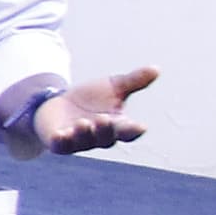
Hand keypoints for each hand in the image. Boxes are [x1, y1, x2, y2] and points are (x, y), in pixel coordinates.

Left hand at [30, 64, 154, 154]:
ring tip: (83, 123)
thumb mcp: (113, 87)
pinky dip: (62, 141)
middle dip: (106, 130)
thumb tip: (156, 68)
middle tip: (103, 119)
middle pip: (106, 138)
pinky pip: (61, 145)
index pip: (128, 131)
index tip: (141, 126)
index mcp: (117, 126)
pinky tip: (60, 135)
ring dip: (84, 134)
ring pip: (84, 141)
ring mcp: (79, 141)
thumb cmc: (91, 98)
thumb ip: (133, 81)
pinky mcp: (59, 142)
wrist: (59, 103)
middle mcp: (99, 137)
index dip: (134, 130)